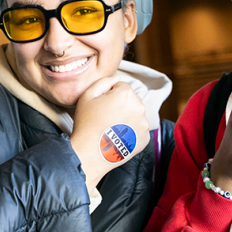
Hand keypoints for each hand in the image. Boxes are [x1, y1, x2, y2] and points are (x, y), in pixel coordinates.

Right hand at [69, 76, 149, 193]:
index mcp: (127, 94)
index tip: (102, 106)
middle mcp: (140, 107)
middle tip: (106, 118)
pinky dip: (131, 132)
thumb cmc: (86, 123)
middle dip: (121, 105)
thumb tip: (117, 77)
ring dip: (127, 118)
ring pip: (135, 114)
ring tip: (112, 128)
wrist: (89, 153)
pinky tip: (118, 137)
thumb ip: (104, 81)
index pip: (121, 86)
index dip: (109, 95)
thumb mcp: (87, 95)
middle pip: (131, 100)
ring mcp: (144, 124)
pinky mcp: (145, 138)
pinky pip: (139, 129)